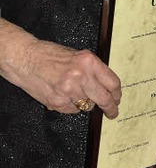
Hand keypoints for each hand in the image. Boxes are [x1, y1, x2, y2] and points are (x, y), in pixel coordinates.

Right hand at [0, 21, 120, 117]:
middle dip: (110, 108)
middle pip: (104, 99)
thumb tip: (106, 86)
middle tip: (112, 112)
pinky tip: (62, 94)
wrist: (25, 59)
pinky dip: (70, 105)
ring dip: (84, 103)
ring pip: (87, 106)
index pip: (112, 83)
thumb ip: (92, 70)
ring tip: (73, 92)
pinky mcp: (58, 102)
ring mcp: (69, 91)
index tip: (117, 99)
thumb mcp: (78, 56)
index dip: (117, 94)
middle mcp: (81, 76)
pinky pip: (72, 110)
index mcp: (89, 62)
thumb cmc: (49, 55)